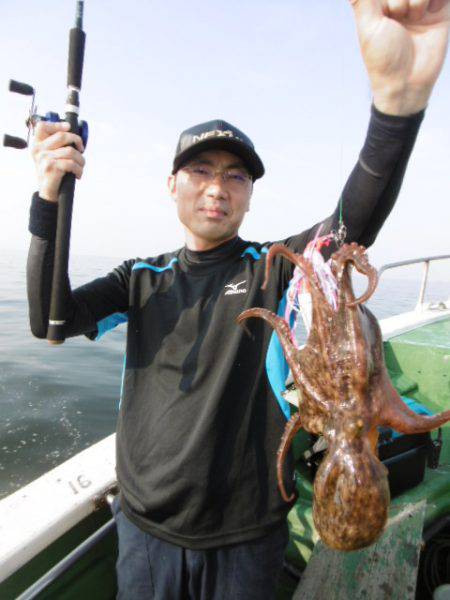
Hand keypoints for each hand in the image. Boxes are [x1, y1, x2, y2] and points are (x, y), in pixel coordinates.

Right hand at [31, 121, 84, 201]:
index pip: (42, 126)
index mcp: (37, 145)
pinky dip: (79, 170)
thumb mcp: (50, 157)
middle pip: (62, 136)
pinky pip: (72, 164)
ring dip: (81, 160)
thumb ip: (56, 145)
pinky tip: (78, 175)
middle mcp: (38, 150)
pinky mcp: (52, 168)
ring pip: (71, 151)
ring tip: (80, 166)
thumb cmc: (53, 174)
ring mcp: (44, 159)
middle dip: (77, 141)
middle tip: (81, 150)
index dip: (57, 124)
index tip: (69, 128)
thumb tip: (73, 134)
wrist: (48, 193)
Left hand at [349, 0, 449, 114]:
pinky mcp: (439, 11)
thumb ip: (362, 0)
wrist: (408, 83)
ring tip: (415, 18)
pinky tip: (429, 13)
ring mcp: (419, 6)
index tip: (388, 15)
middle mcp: (399, 3)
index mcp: (378, 5)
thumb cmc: (383, 59)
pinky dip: (435, 0)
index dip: (389, 0)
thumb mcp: (368, 26)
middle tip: (400, 17)